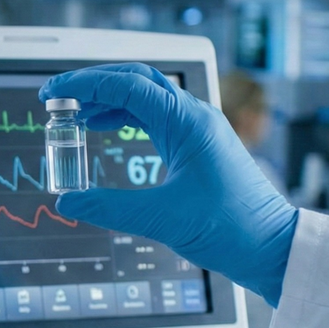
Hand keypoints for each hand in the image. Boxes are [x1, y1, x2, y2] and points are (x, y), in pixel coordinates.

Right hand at [39, 63, 297, 305]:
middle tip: (59, 96)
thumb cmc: (232, 228)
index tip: (55, 92)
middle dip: (94, 83)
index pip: (127, 86)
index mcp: (188, 123)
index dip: (85, 85)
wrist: (273, 247)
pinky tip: (105, 127)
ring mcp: (198, 129)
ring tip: (76, 113)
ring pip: (146, 96)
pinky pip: (155, 116)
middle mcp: (194, 118)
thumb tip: (69, 201)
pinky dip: (125, 116)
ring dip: (108, 99)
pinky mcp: (198, 145)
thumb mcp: (161, 218)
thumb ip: (108, 208)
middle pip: (136, 80)